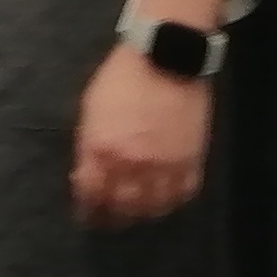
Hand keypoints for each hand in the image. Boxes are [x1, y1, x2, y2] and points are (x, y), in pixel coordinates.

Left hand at [70, 47, 210, 229]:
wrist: (164, 56)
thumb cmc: (121, 77)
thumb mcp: (91, 109)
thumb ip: (88, 146)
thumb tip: (85, 175)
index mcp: (102, 149)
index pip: (91, 194)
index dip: (86, 208)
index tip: (85, 213)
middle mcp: (132, 164)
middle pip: (122, 207)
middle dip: (113, 217)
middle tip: (109, 219)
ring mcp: (165, 164)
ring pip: (154, 207)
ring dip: (143, 213)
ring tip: (136, 212)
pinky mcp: (191, 159)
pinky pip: (183, 193)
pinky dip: (173, 200)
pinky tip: (164, 198)